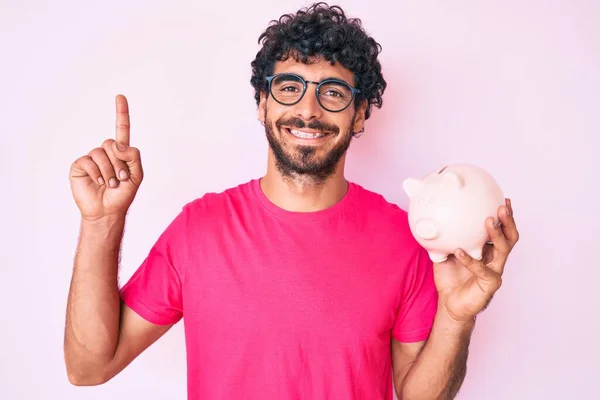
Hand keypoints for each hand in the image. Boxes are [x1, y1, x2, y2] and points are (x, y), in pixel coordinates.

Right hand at [69, 95, 143, 221]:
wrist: (108, 211)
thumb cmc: (123, 194)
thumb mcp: (137, 175)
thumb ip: (133, 156)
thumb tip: (118, 144)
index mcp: (120, 153)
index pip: (121, 129)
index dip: (121, 113)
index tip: (120, 96)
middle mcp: (105, 152)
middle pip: (112, 144)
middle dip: (119, 163)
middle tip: (120, 178)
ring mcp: (91, 158)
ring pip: (101, 153)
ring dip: (109, 170)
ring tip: (111, 183)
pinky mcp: (80, 166)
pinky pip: (88, 161)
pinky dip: (97, 173)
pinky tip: (99, 182)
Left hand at [433, 198, 518, 322]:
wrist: (449, 305)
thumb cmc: (450, 278)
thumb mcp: (442, 254)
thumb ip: (441, 239)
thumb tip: (428, 221)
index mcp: (486, 250)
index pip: (501, 230)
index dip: (505, 217)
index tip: (503, 200)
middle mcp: (494, 259)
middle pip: (509, 237)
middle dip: (508, 221)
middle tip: (501, 207)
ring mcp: (495, 271)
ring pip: (503, 250)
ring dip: (496, 234)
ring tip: (488, 221)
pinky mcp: (490, 284)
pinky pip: (482, 269)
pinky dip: (470, 260)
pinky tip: (459, 251)